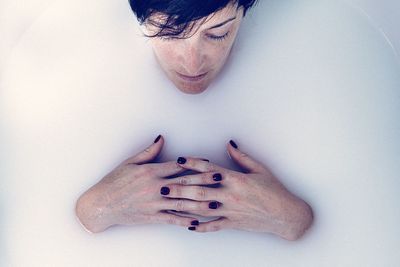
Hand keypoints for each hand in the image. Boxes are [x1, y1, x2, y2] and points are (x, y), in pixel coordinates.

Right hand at [75, 135, 215, 232]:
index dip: (194, 163)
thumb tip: (161, 139)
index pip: (177, 166)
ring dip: (200, 202)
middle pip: (184, 183)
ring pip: (181, 202)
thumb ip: (148, 152)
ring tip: (215, 202)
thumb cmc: (114, 182)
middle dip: (204, 180)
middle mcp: (155, 187)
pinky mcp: (152, 216)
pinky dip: (185, 220)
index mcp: (150, 172)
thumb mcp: (130, 163)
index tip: (208, 162)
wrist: (101, 204)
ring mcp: (154, 203)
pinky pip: (171, 218)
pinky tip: (197, 221)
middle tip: (220, 179)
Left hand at [161, 140, 313, 239]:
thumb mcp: (259, 169)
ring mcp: (230, 210)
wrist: (285, 214)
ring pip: (202, 208)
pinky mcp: (233, 223)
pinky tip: (188, 226)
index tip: (178, 160)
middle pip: (200, 190)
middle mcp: (230, 195)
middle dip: (180, 187)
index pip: (209, 170)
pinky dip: (201, 227)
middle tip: (162, 185)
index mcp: (236, 179)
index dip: (193, 164)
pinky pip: (214, 226)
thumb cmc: (274, 190)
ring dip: (184, 205)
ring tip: (169, 203)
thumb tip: (229, 143)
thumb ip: (241, 157)